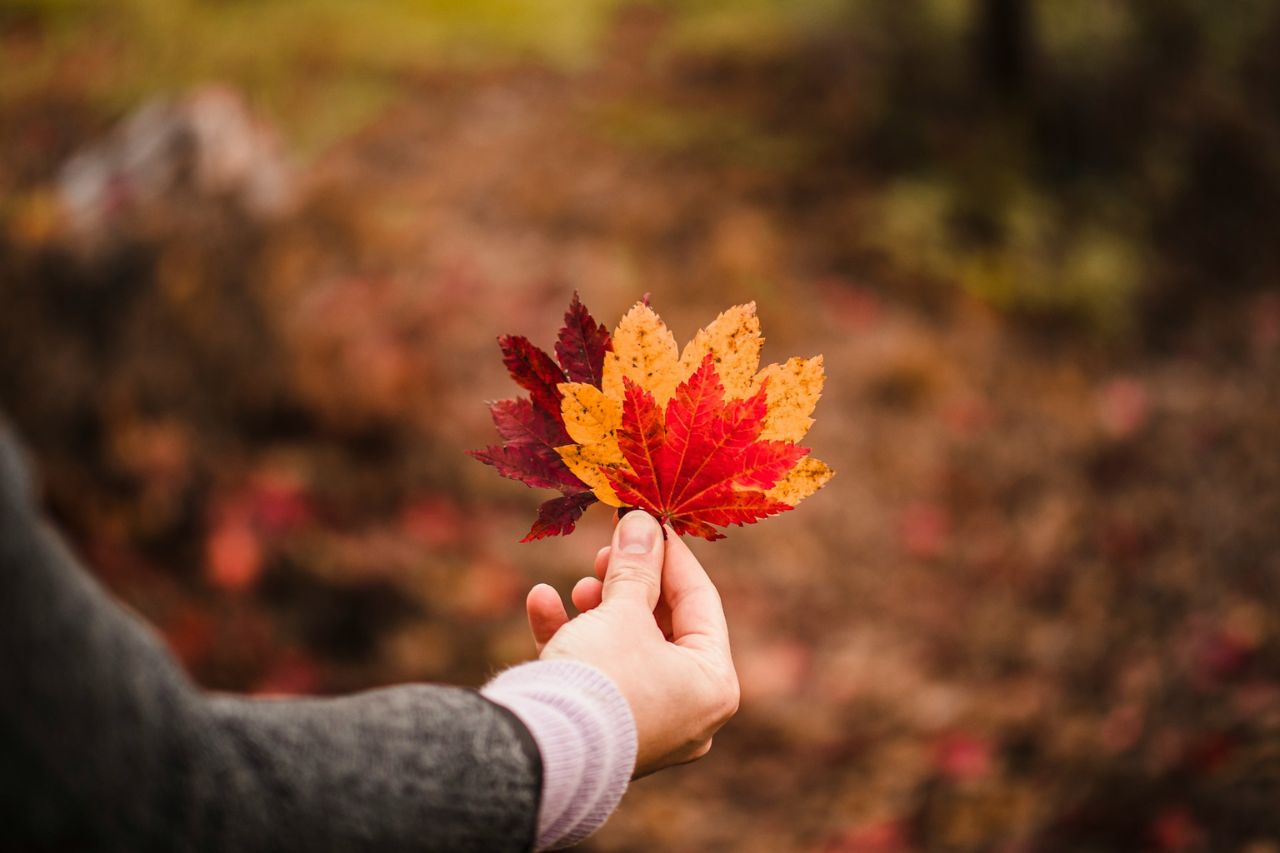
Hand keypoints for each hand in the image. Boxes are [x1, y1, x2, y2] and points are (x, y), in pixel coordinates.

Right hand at [524, 511, 739, 777]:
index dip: (672, 556)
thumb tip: (641, 522)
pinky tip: (541, 601)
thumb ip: (635, 565)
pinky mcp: (602, 732)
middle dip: (630, 583)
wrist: (540, 752)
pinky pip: (595, 675)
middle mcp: (688, 712)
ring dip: (599, 608)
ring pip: (627, 649)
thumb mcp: (621, 611)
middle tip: (606, 551)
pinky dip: (572, 638)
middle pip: (663, 627)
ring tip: (580, 586)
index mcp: (713, 685)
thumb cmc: (601, 678)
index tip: (649, 521)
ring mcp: (646, 726)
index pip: (701, 602)